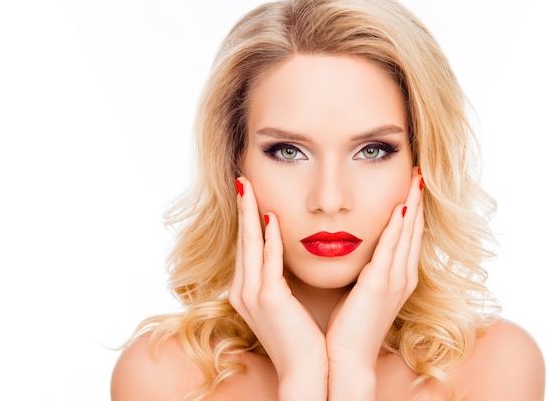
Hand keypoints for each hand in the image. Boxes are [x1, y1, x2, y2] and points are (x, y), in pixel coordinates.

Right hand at [229, 177, 327, 398]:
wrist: (308, 370)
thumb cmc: (301, 337)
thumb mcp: (285, 303)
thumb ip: (280, 278)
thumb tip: (284, 254)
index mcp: (247, 292)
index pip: (246, 247)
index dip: (246, 219)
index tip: (250, 194)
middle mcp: (242, 291)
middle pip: (242, 240)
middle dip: (242, 208)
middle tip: (242, 180)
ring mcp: (252, 296)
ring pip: (250, 245)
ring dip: (250, 213)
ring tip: (248, 187)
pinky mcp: (269, 300)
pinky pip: (267, 261)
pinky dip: (268, 238)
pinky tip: (271, 216)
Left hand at [325, 169, 424, 397]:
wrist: (347, 359)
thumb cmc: (349, 328)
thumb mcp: (359, 292)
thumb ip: (364, 270)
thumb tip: (358, 252)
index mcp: (398, 279)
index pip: (409, 236)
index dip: (413, 210)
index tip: (412, 186)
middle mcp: (403, 277)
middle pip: (414, 230)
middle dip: (417, 200)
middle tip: (419, 173)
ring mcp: (395, 282)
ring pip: (408, 234)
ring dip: (412, 205)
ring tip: (415, 179)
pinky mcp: (380, 286)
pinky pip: (391, 249)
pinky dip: (397, 227)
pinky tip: (400, 207)